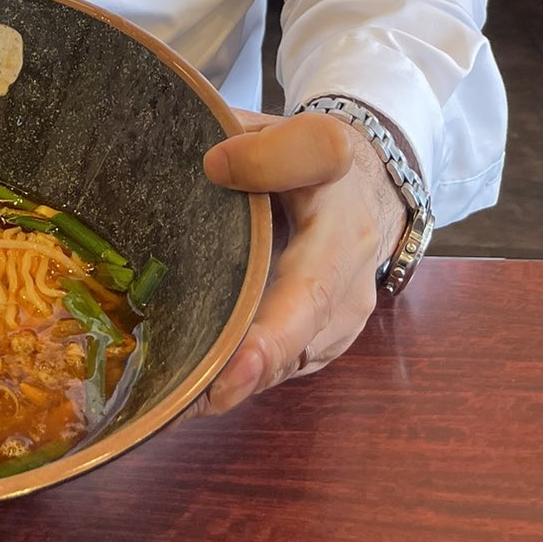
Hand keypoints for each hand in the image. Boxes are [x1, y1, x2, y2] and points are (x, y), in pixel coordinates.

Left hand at [193, 109, 406, 413]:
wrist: (368, 190)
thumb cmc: (319, 163)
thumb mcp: (305, 137)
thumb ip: (270, 148)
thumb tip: (216, 166)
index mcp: (342, 233)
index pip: (314, 287)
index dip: (278, 332)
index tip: (241, 361)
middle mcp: (348, 291)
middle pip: (297, 342)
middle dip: (246, 374)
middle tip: (194, 401)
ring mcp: (338, 325)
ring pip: (285, 364)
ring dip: (234, 385)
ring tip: (174, 404)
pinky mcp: (321, 344)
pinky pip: (280, 367)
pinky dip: (238, 380)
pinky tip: (191, 390)